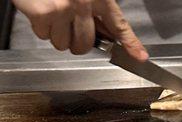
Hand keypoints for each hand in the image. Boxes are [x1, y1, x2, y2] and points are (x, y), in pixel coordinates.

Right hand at [12, 0, 147, 60]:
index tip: (140, 57)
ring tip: (55, 16)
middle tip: (71, 30)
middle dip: (77, 43)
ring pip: (63, 44)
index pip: (119, 25)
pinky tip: (42, 11)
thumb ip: (98, 12)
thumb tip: (106, 34)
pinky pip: (44, 35)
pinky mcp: (43, 13)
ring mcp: (62, 9)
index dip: (131, 44)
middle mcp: (83, 4)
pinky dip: (41, 27)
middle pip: (85, 44)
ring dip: (57, 35)